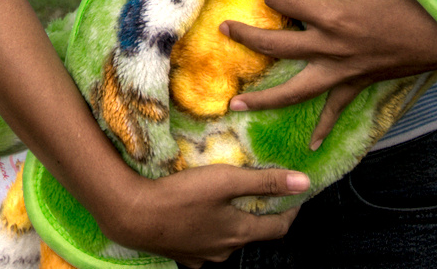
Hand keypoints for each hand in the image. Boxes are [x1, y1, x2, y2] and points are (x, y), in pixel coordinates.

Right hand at [100, 164, 307, 266]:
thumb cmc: (181, 196)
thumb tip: (303, 183)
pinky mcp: (182, 254)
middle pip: (251, 232)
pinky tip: (199, 215)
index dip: (290, 210)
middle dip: (259, 212)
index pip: (278, 227)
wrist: (133, 215)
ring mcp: (201, 256)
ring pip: (226, 238)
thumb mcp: (226, 180)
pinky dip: (208, 229)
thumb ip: (264, 181)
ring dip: (231, 220)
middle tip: (259, 189)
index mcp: (239, 233)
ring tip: (226, 198)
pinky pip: (203, 243)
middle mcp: (224, 250)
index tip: (295, 194)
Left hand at [220, 0, 436, 149]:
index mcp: (332, 16)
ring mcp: (343, 71)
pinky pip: (335, 109)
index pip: (285, 2)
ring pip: (295, 90)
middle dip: (247, 38)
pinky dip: (323, 126)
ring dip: (264, 98)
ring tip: (234, 105)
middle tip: (224, 30)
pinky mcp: (358, 84)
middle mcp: (330, 48)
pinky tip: (310, 144)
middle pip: (277, 47)